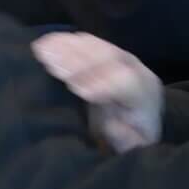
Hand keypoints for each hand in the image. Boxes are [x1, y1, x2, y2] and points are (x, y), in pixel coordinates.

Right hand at [31, 33, 162, 152]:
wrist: (136, 124)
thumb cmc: (129, 139)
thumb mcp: (131, 146)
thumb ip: (126, 139)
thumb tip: (113, 125)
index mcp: (145, 97)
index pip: (127, 84)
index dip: (103, 84)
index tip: (77, 89)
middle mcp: (136, 71)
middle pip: (109, 60)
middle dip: (78, 61)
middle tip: (52, 64)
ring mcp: (121, 59)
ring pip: (95, 47)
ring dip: (67, 48)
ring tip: (43, 50)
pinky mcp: (105, 53)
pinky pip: (86, 43)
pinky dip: (65, 42)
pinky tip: (46, 42)